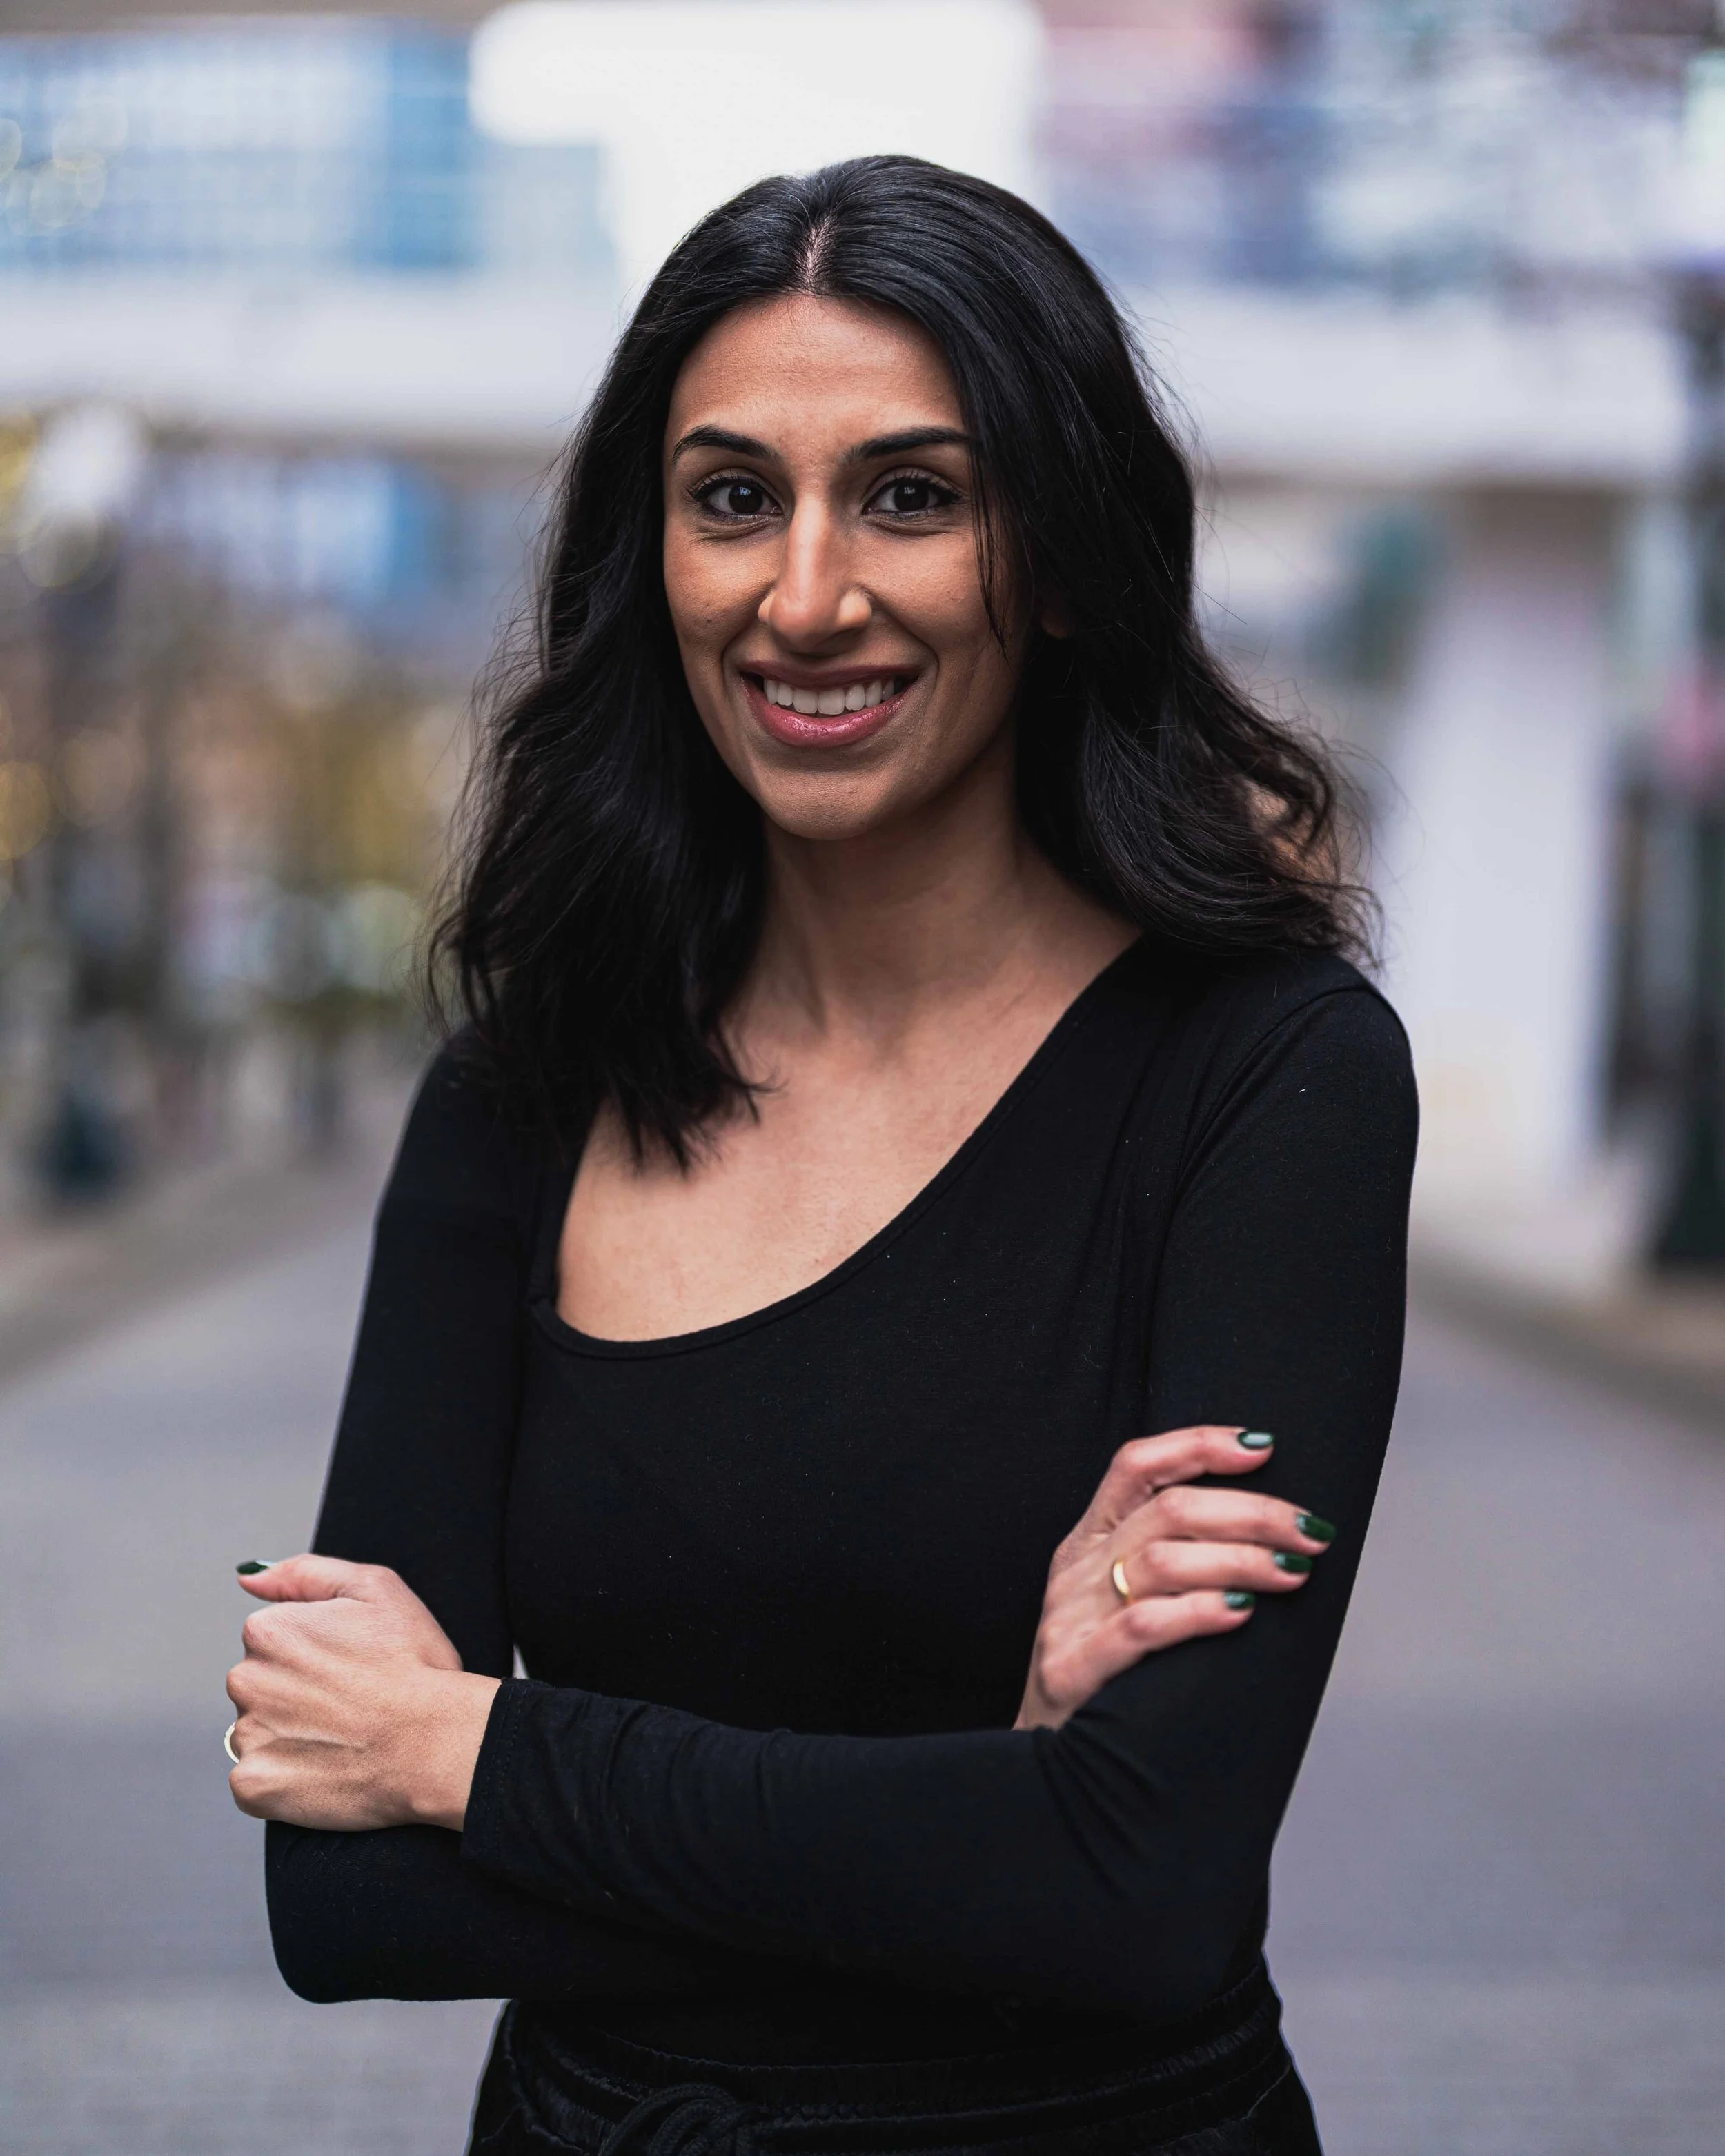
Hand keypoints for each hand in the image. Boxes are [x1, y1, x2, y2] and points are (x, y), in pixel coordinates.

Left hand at [225, 1555, 499, 1832]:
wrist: (436, 1742)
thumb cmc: (415, 1665)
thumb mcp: (375, 1589)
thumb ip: (305, 1573)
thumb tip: (249, 1577)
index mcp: (268, 1630)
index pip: (274, 1640)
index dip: (318, 1653)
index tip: (351, 1667)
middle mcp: (246, 1680)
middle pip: (262, 1685)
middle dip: (297, 1694)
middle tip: (351, 1703)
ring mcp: (247, 1737)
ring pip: (260, 1733)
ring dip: (291, 1737)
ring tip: (343, 1739)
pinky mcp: (253, 1786)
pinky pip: (256, 1781)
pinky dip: (284, 1780)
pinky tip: (325, 1771)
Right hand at [1016, 1427, 1332, 1730]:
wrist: (1044, 1767)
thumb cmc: (1105, 1679)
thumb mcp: (1122, 1603)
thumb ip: (1175, 1564)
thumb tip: (1271, 1537)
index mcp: (1088, 1541)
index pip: (1136, 1465)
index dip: (1198, 1446)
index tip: (1264, 1447)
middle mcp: (1077, 1569)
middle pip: (1168, 1510)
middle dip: (1251, 1512)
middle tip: (1309, 1530)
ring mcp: (1071, 1617)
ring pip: (1161, 1561)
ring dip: (1239, 1559)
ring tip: (1292, 1571)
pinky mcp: (1073, 1669)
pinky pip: (1141, 1628)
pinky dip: (1197, 1613)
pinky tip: (1240, 1613)